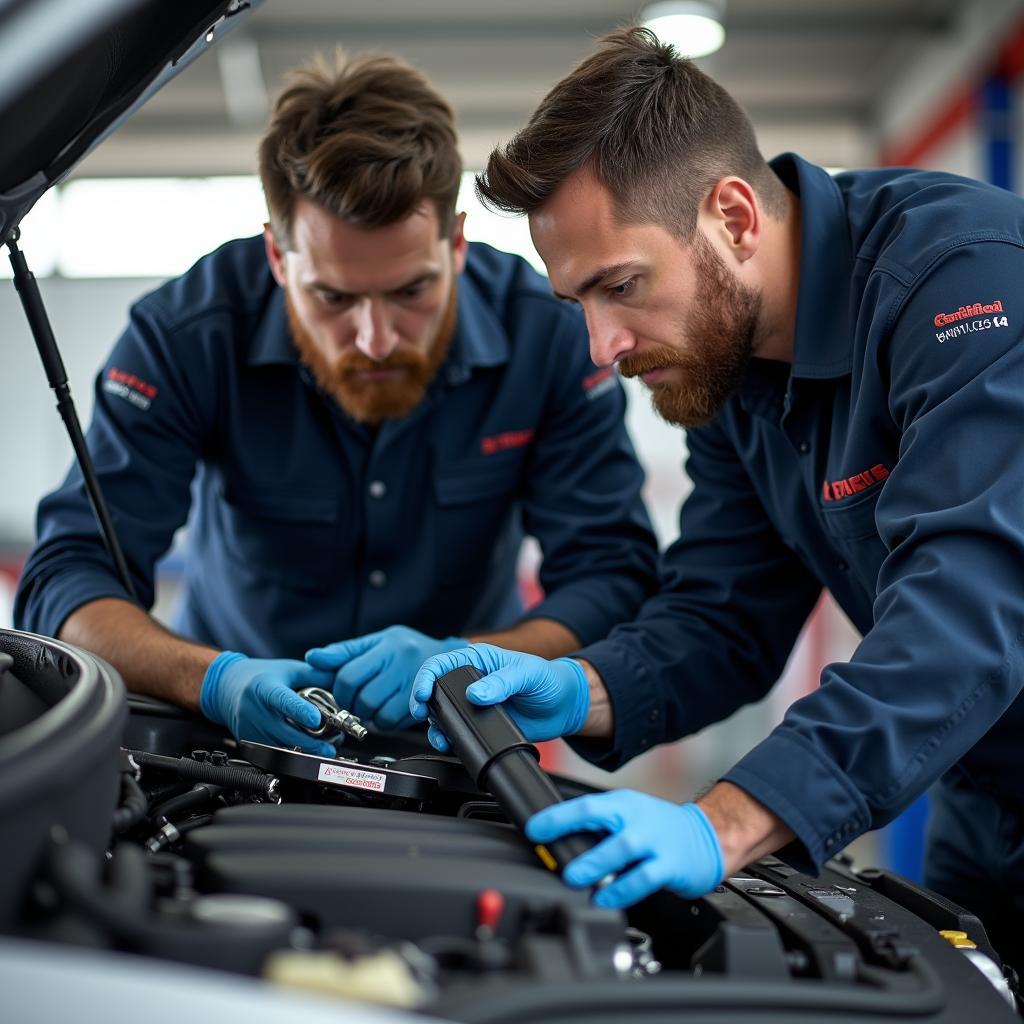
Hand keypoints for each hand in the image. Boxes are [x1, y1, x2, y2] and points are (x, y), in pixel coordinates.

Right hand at [199, 651, 336, 755]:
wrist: (227, 688)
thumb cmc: (260, 677)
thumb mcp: (289, 669)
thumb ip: (316, 675)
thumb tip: (341, 683)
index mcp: (264, 688)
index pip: (283, 700)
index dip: (300, 711)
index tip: (317, 719)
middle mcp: (254, 711)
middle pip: (284, 732)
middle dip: (311, 743)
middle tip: (331, 745)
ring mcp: (250, 730)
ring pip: (280, 748)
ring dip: (304, 751)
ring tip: (324, 747)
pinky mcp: (248, 744)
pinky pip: (273, 753)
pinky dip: (292, 753)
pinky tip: (306, 750)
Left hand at [306, 626, 465, 730]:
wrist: (448, 660)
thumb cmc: (408, 649)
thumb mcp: (377, 642)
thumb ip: (344, 651)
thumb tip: (312, 657)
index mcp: (388, 646)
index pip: (349, 675)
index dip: (340, 691)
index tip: (343, 693)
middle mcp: (403, 664)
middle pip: (363, 698)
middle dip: (354, 706)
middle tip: (356, 703)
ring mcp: (415, 685)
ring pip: (378, 714)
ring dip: (369, 716)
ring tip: (372, 706)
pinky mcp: (423, 704)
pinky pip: (393, 723)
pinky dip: (384, 722)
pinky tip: (387, 710)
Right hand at [409, 643, 588, 750]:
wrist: (562, 707)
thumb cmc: (548, 680)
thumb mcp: (527, 674)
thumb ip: (502, 682)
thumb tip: (476, 694)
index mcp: (478, 660)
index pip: (441, 663)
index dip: (426, 677)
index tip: (422, 693)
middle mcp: (470, 681)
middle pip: (434, 690)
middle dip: (422, 703)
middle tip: (421, 714)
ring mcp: (472, 704)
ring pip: (440, 713)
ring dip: (434, 725)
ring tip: (439, 735)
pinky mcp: (479, 723)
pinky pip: (456, 731)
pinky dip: (448, 738)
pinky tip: (450, 742)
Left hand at [526, 791, 723, 908]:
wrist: (706, 836)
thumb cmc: (659, 828)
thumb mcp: (628, 817)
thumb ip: (599, 829)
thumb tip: (558, 843)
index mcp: (622, 804)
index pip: (585, 806)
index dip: (557, 817)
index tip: (534, 828)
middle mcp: (637, 819)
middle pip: (603, 822)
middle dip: (575, 840)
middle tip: (555, 861)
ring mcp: (654, 841)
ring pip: (622, 850)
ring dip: (597, 866)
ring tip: (577, 880)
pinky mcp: (668, 865)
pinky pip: (642, 879)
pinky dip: (622, 890)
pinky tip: (606, 899)